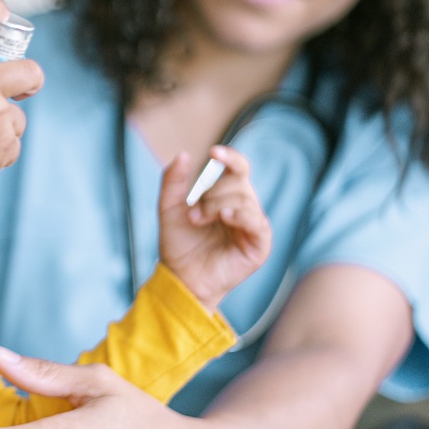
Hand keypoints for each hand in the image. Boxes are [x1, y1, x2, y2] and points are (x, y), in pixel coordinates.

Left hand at [158, 147, 270, 311]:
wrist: (180, 277)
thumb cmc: (178, 243)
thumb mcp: (169, 208)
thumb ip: (173, 181)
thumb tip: (183, 154)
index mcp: (226, 195)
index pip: (238, 168)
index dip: (230, 157)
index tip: (214, 152)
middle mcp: (243, 207)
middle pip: (238, 182)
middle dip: (212, 194)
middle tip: (193, 214)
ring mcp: (252, 225)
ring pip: (244, 199)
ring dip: (217, 206)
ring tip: (198, 220)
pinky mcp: (259, 245)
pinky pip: (257, 222)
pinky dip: (242, 216)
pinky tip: (226, 216)